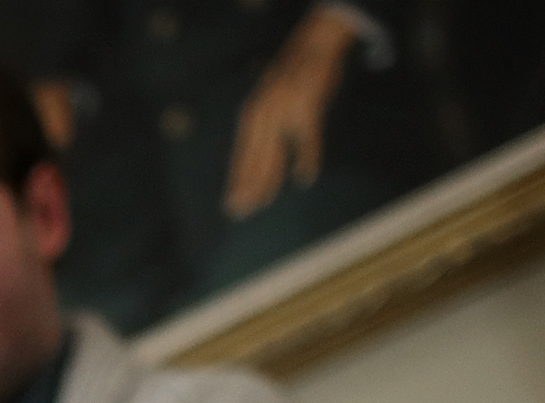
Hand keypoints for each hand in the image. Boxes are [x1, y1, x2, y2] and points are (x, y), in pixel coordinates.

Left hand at [226, 6, 358, 219]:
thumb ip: (264, 132)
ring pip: (273, 154)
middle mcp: (261, 116)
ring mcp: (283, 112)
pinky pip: (306, 141)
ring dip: (267, 181)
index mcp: (252, 118)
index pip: (241, 157)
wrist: (312, 48)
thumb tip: (256, 160)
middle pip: (252, 160)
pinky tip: (305, 178)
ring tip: (262, 202)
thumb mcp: (272, 105)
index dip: (237, 181)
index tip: (231, 204)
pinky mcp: (305, 108)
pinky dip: (307, 159)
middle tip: (238, 212)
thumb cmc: (292, 81)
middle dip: (246, 187)